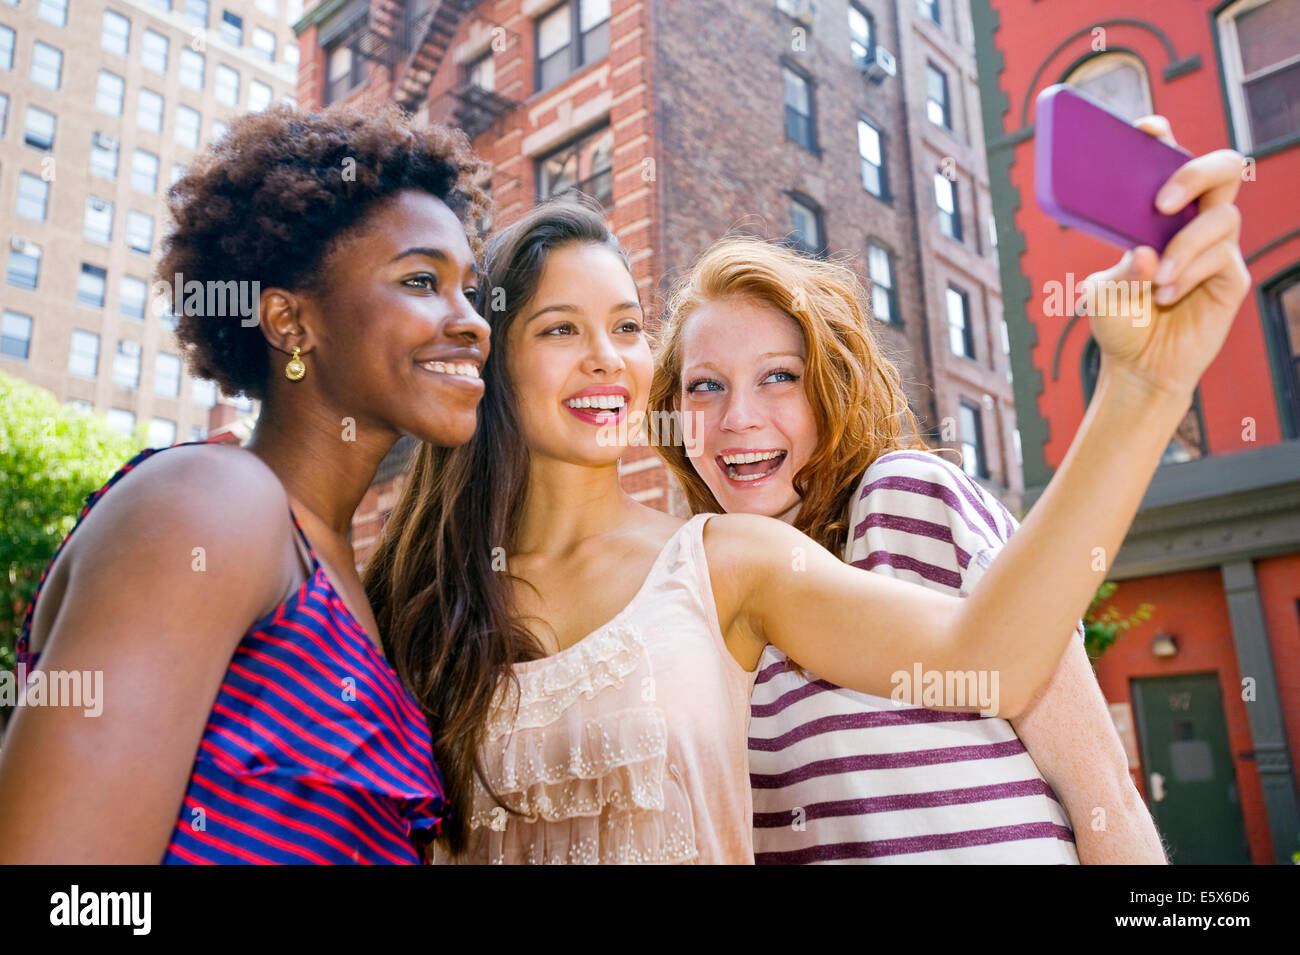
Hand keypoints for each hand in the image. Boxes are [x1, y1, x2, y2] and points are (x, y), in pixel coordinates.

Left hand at [1080, 115, 1251, 400]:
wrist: (1136, 366)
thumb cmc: (1118, 320)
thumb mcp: (1102, 292)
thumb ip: (1119, 272)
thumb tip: (1145, 252)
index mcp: (1158, 214)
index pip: (1168, 161)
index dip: (1162, 137)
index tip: (1145, 129)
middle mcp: (1192, 221)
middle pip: (1222, 169)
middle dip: (1196, 172)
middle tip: (1162, 201)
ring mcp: (1215, 247)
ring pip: (1223, 218)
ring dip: (1186, 246)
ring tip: (1156, 280)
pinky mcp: (1230, 278)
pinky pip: (1221, 259)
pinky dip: (1189, 275)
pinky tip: (1165, 296)